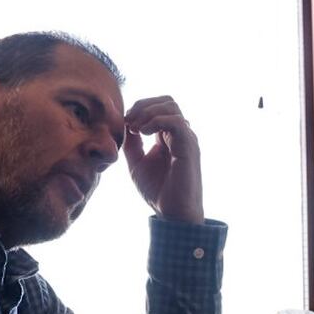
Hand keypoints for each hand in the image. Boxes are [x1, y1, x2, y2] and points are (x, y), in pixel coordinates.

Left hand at [122, 95, 203, 223]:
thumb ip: (131, 144)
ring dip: (148, 112)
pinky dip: (157, 121)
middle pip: (166, 101)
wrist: (173, 213)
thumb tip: (125, 124)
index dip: (139, 108)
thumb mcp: (137, 163)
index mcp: (168, 137)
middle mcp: (179, 134)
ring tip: (136, 128)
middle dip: (144, 105)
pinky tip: (144, 133)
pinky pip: (176, 121)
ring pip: (171, 107)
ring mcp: (186, 138)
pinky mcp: (189, 145)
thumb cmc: (158, 191)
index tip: (124, 123)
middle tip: (130, 121)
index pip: (158, 107)